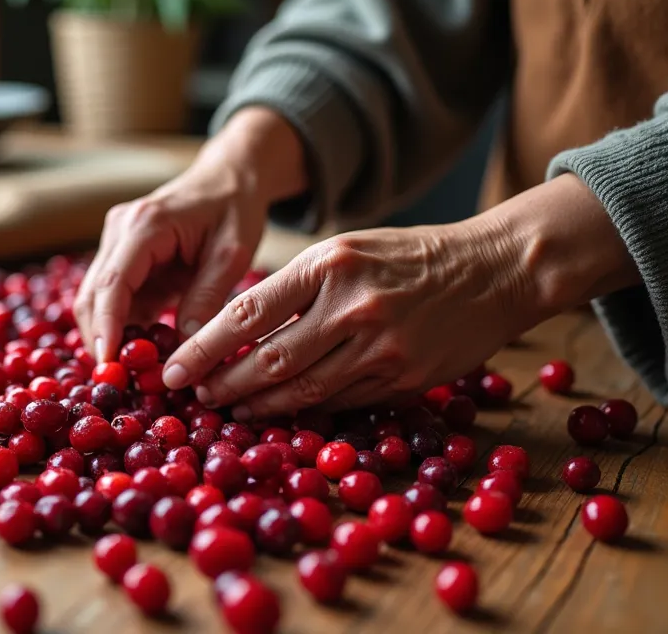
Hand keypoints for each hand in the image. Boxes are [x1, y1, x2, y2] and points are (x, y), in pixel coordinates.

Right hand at [74, 107, 305, 361]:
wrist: (230, 176)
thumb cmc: (235, 207)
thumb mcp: (232, 254)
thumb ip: (207, 298)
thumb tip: (184, 349)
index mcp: (145, 225)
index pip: (113, 283)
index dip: (107, 327)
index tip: (109, 365)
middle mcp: (119, 231)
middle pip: (93, 296)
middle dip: (102, 340)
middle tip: (123, 382)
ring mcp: (116, 243)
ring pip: (96, 301)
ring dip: (111, 336)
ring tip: (137, 371)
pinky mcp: (123, 258)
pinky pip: (113, 300)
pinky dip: (123, 327)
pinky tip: (144, 350)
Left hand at [160, 173, 641, 418]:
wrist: (494, 269)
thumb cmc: (409, 257)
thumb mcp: (347, 251)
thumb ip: (297, 288)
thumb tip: (236, 332)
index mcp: (328, 264)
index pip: (247, 313)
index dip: (203, 348)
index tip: (174, 369)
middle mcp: (350, 305)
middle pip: (269, 358)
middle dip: (223, 385)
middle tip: (192, 400)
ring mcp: (379, 346)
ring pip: (303, 388)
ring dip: (259, 407)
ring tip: (229, 412)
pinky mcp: (402, 376)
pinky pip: (342, 401)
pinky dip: (306, 412)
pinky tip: (281, 415)